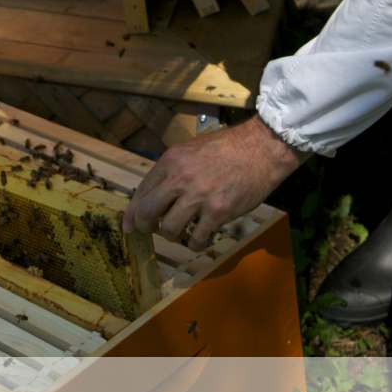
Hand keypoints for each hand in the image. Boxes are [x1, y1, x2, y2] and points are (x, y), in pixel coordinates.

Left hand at [123, 116, 308, 249]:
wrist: (261, 148)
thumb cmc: (228, 148)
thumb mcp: (192, 149)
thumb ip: (174, 170)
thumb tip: (157, 194)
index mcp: (172, 160)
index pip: (142, 190)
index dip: (133, 212)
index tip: (130, 225)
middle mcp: (181, 177)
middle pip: (148, 212)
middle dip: (145, 227)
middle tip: (150, 231)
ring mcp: (199, 195)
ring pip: (169, 229)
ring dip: (172, 235)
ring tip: (181, 233)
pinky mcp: (218, 211)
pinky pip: (196, 237)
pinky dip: (194, 244)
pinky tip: (198, 240)